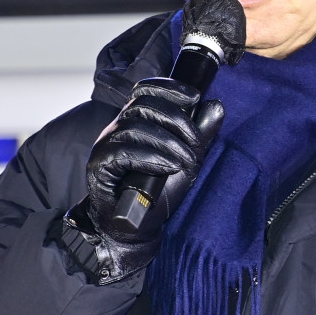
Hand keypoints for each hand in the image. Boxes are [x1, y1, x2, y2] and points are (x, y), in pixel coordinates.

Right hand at [63, 77, 222, 282]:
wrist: (137, 227)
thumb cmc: (158, 192)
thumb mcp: (187, 160)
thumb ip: (200, 134)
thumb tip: (216, 105)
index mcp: (135, 121)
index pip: (145, 89)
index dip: (168, 87)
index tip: (194, 97)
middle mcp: (117, 128)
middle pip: (143, 105)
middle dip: (176, 120)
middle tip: (195, 143)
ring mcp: (105, 146)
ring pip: (134, 127)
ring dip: (167, 143)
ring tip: (185, 161)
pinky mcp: (99, 166)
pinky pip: (123, 152)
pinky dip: (150, 157)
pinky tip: (168, 167)